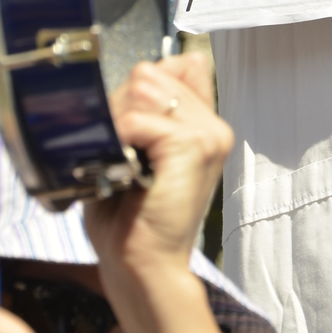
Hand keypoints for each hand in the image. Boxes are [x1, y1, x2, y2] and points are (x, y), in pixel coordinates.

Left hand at [84, 53, 232, 280]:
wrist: (145, 267)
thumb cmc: (134, 219)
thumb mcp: (140, 153)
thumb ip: (148, 110)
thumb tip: (145, 72)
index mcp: (205, 124)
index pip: (175, 64)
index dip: (141, 89)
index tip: (131, 128)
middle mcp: (213, 124)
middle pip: (150, 73)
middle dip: (122, 106)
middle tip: (122, 151)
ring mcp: (208, 133)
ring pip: (142, 89)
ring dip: (119, 122)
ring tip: (124, 159)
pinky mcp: (193, 146)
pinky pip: (136, 119)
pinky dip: (118, 141)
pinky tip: (124, 168)